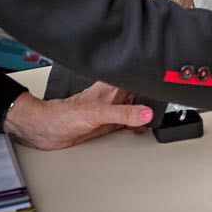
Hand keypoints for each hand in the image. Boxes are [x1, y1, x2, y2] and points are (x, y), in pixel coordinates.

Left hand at [3, 82, 152, 150]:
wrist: (44, 130)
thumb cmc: (63, 115)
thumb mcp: (98, 113)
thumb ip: (124, 113)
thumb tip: (146, 113)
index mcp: (112, 88)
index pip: (138, 81)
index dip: (152, 83)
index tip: (167, 88)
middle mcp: (113, 97)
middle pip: (140, 95)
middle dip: (152, 98)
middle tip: (167, 105)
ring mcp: (110, 110)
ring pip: (135, 108)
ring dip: (145, 112)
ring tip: (159, 116)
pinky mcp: (106, 123)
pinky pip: (127, 122)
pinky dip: (136, 125)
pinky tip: (141, 128)